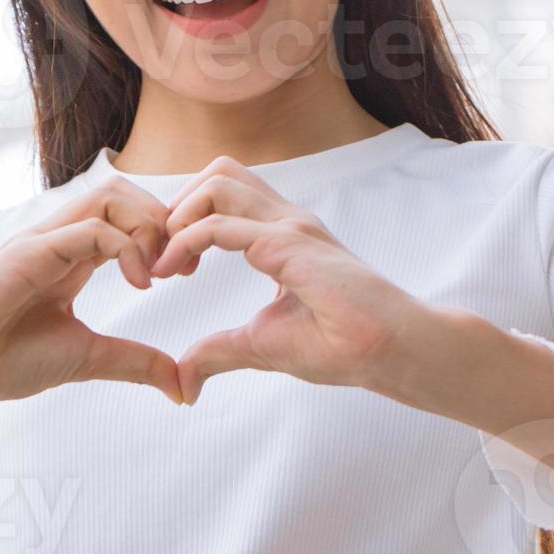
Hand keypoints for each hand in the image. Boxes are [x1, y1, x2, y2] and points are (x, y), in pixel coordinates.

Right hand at [0, 176, 184, 411]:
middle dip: (166, 221)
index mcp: (72, 257)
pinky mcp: (31, 250)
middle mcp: (59, 239)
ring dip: (149, 226)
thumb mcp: (88, 358)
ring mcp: (44, 240)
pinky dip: (128, 249)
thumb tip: (184, 387)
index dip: (166, 234)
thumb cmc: (5, 361)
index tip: (184, 274)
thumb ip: (135, 363)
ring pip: (110, 195)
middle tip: (181, 269)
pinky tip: (139, 284)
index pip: (128, 215)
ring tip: (159, 273)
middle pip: (124, 192)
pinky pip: (92, 227)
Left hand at [149, 160, 436, 405]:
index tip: (168, 269)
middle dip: (177, 205)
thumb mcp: (260, 346)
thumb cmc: (339, 345)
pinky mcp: (290, 244)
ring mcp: (290, 227)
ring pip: (217, 183)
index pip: (224, 195)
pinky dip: (186, 241)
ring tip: (166, 263)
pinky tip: (174, 271)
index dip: (186, 221)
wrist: (389, 352)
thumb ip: (219, 352)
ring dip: (178, 216)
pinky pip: (222, 225)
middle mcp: (285, 220)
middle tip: (164, 256)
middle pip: (218, 173)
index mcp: (281, 234)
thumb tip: (184, 380)